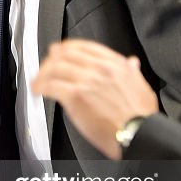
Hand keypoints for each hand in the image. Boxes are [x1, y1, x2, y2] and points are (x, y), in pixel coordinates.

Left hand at [33, 39, 157, 158]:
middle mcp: (100, 69)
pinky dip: (41, 86)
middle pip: (67, 54)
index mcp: (115, 65)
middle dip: (52, 59)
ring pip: (55, 67)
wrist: (139, 133)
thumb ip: (133, 73)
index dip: (68, 48)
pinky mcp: (75, 97)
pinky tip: (38, 90)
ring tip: (38, 81)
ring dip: (43, 74)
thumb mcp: (143, 87)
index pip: (85, 46)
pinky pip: (51, 85)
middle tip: (45, 66)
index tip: (60, 52)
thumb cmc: (141, 117)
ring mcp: (87, 81)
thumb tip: (132, 63)